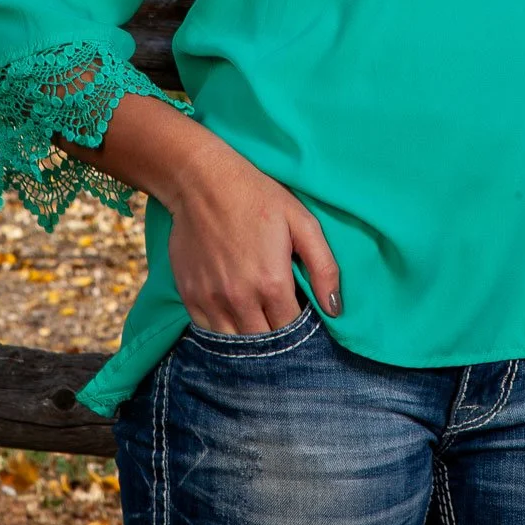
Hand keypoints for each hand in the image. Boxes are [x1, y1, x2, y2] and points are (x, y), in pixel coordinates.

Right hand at [166, 135, 341, 334]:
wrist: (202, 181)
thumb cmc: (257, 196)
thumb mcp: (301, 221)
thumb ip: (323, 267)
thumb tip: (334, 309)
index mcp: (272, 283)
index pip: (292, 330)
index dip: (301, 328)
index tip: (302, 316)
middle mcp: (240, 300)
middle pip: (264, 343)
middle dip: (276, 338)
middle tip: (280, 319)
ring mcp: (212, 300)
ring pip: (235, 343)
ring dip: (249, 338)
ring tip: (258, 320)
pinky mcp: (189, 296)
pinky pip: (209, 331)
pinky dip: (223, 330)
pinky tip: (233, 314)